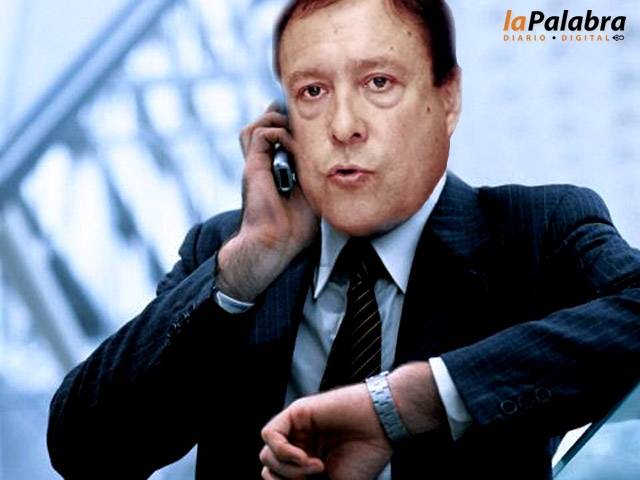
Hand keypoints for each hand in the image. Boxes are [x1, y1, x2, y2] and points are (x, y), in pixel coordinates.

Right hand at [217, 103, 318, 300]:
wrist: (278, 241)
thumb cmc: (296, 225)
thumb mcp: (312, 191)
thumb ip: (312, 170)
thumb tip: (328, 152)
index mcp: (275, 171)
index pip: (276, 137)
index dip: (290, 127)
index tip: (310, 125)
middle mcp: (263, 165)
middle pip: (263, 127)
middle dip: (281, 118)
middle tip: (302, 122)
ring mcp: (257, 165)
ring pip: (257, 127)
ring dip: (277, 122)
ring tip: (294, 131)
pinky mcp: (254, 166)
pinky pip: (261, 135)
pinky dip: (278, 133)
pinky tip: (292, 145)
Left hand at [260, 383, 392, 479]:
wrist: (381, 425)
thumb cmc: (366, 455)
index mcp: (305, 467)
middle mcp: (298, 448)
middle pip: (269, 472)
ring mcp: (296, 432)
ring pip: (267, 457)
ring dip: (288, 469)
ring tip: (316, 467)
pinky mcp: (295, 414)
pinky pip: (270, 435)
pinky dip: (283, 452)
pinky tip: (304, 457)